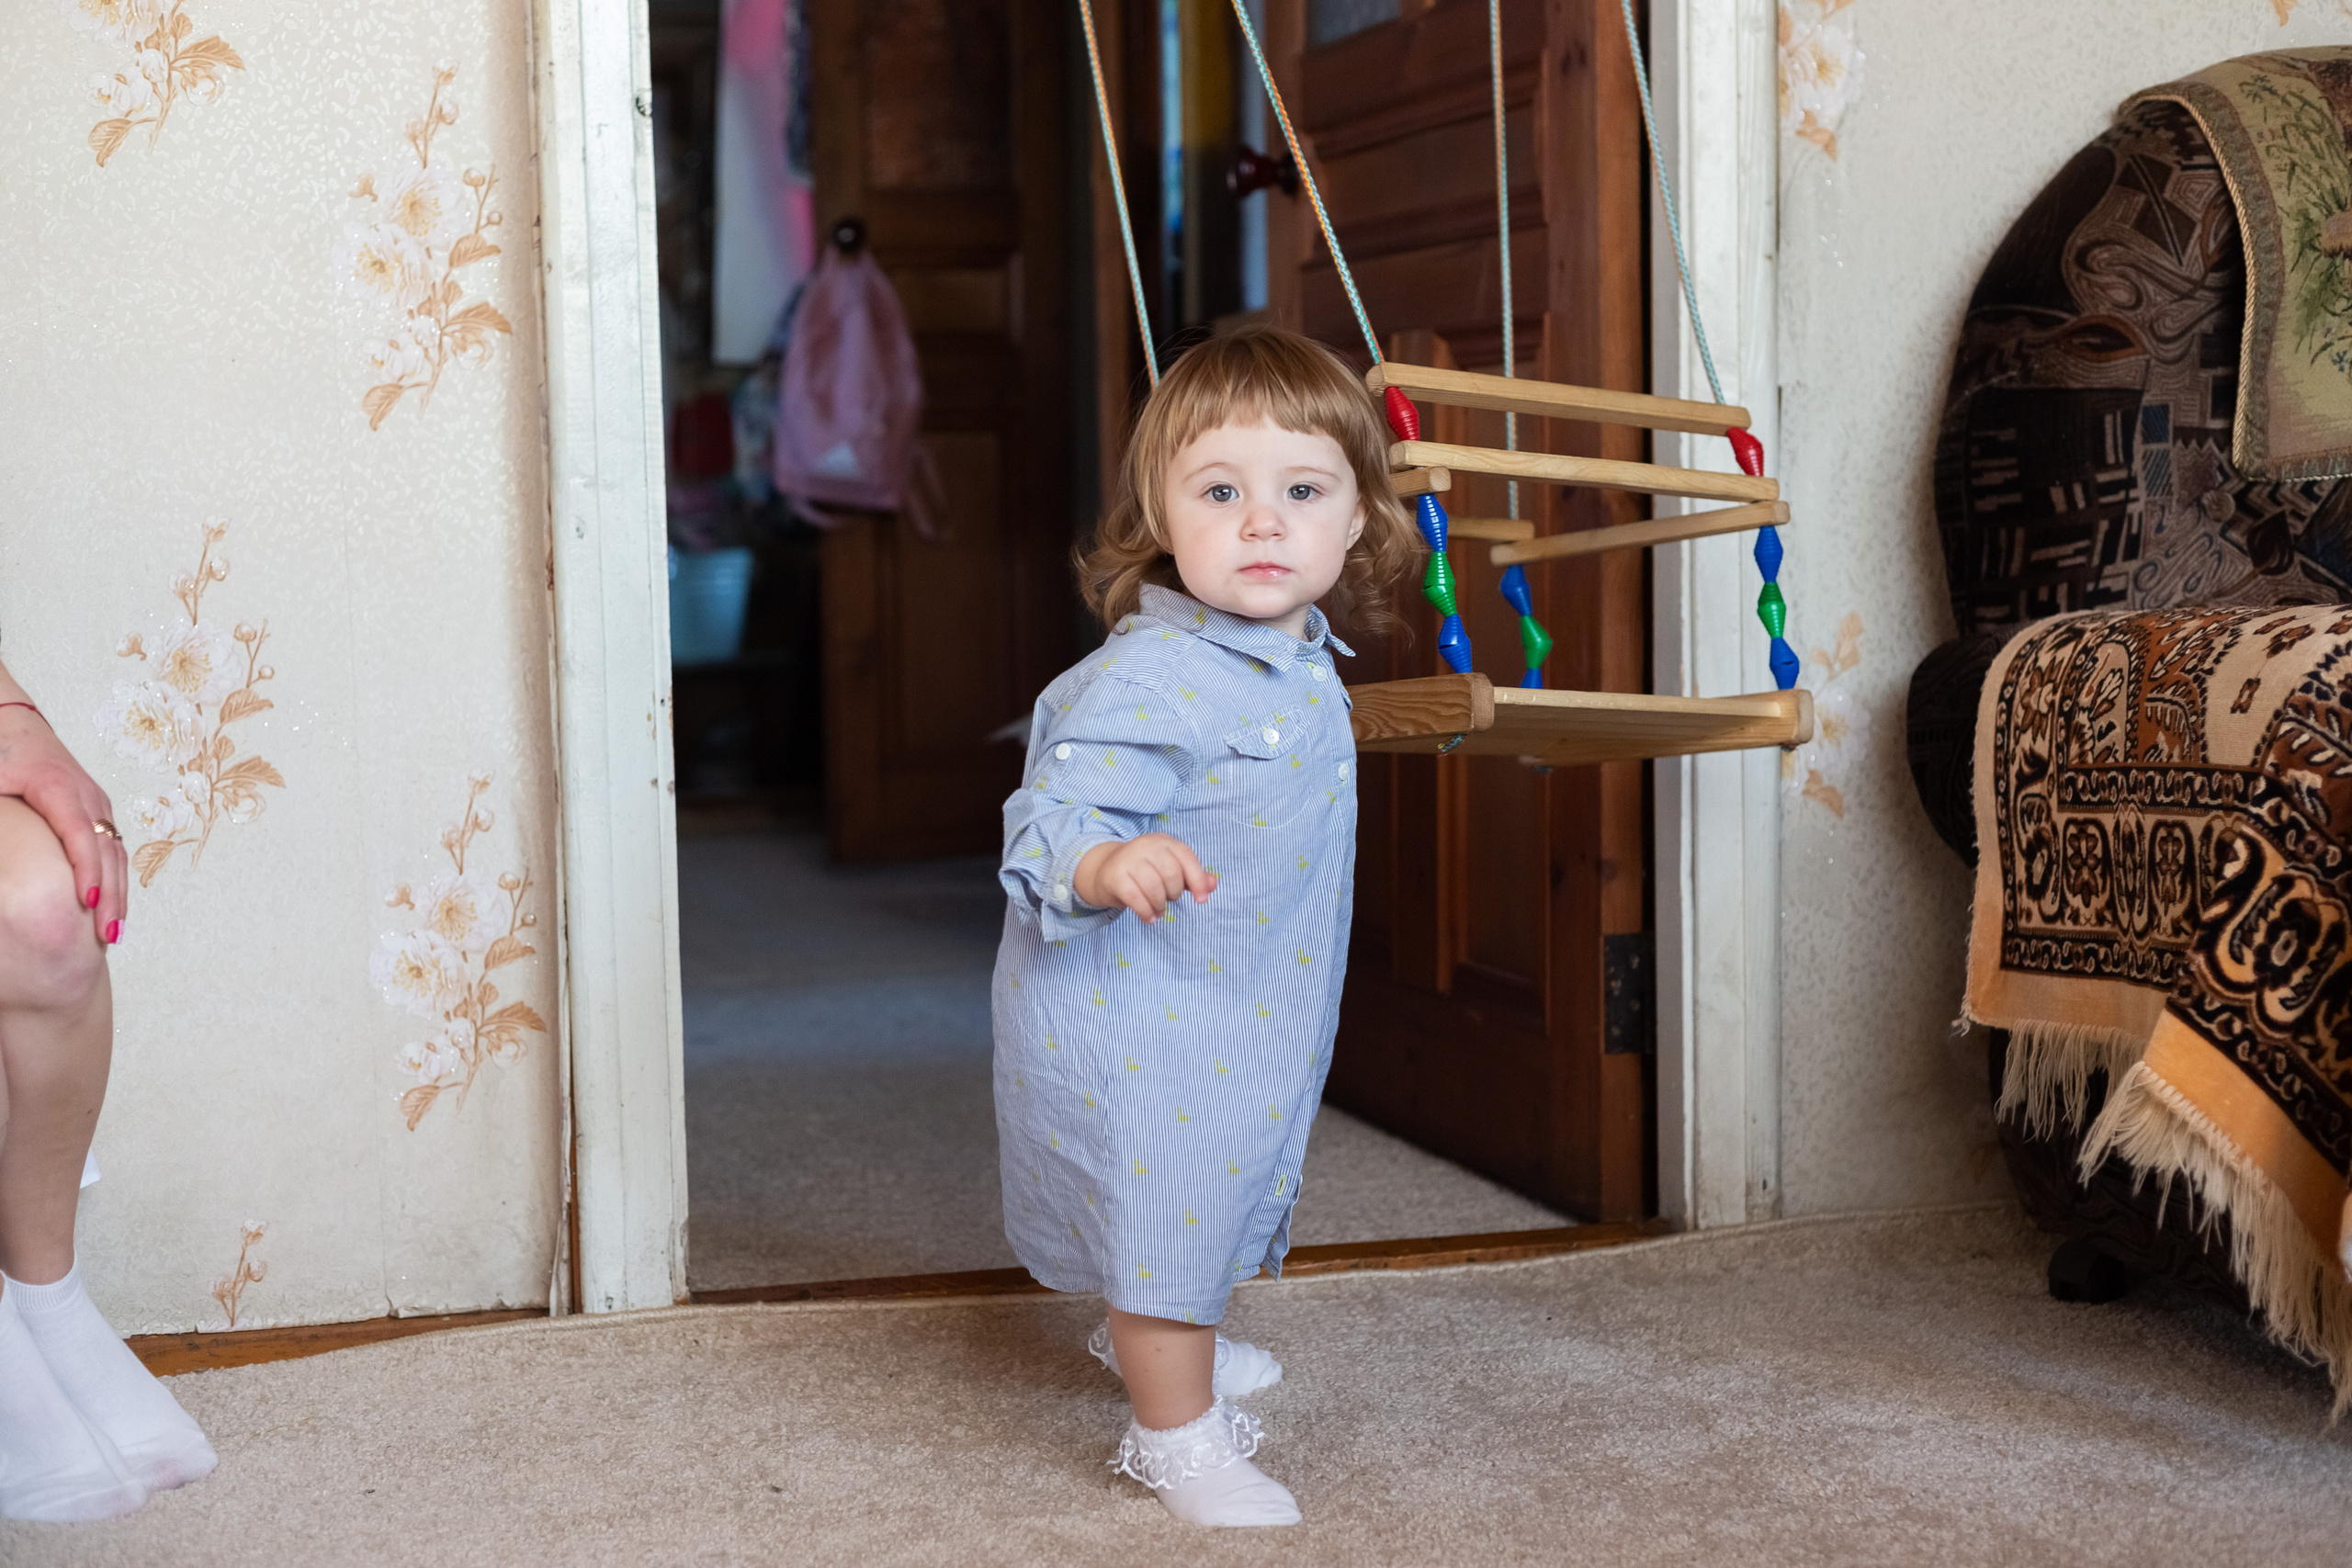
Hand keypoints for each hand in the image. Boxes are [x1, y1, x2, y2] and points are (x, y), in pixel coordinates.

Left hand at [0, 705, 125, 943]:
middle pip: (107, 851)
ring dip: (118, 894)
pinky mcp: (97, 811)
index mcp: (58, 788)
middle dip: (110, 895)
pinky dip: (116, 881)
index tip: (83, 904)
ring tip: (113, 933)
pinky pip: (113, 850)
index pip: (79, 834)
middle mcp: (87, 797)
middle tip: (105, 935)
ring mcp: (97, 804)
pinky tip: (112, 908)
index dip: (84, 870)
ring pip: (117, 854)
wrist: (11, 723)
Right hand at [1073, 834, 1216, 923]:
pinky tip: (1149, 918)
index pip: (1186, 857)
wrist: (1105, 871)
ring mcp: (1128, 859)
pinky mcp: (1114, 876)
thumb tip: (1213, 884)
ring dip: (1159, 905)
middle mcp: (1145, 845)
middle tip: (1167, 900)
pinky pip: (1135, 898)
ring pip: (1153, 886)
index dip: (1197, 880)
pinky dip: (1146, 912)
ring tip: (1158, 911)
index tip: (1201, 900)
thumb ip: (1193, 877)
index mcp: (1163, 841)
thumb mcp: (1170, 870)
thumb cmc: (1144, 872)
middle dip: (1174, 893)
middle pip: (1170, 873)